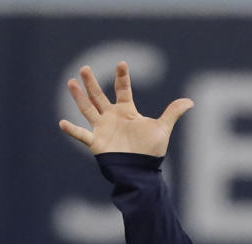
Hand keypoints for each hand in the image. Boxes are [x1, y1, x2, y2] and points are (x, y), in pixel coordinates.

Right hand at [59, 61, 193, 155]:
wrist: (142, 171)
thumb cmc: (151, 151)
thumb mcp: (162, 129)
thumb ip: (172, 113)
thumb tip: (190, 102)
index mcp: (127, 112)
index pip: (123, 90)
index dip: (122, 77)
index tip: (122, 63)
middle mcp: (112, 117)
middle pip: (99, 96)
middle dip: (92, 83)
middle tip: (85, 68)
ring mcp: (102, 129)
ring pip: (88, 109)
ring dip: (79, 97)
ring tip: (71, 82)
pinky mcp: (96, 142)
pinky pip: (81, 135)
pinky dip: (72, 130)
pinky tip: (61, 123)